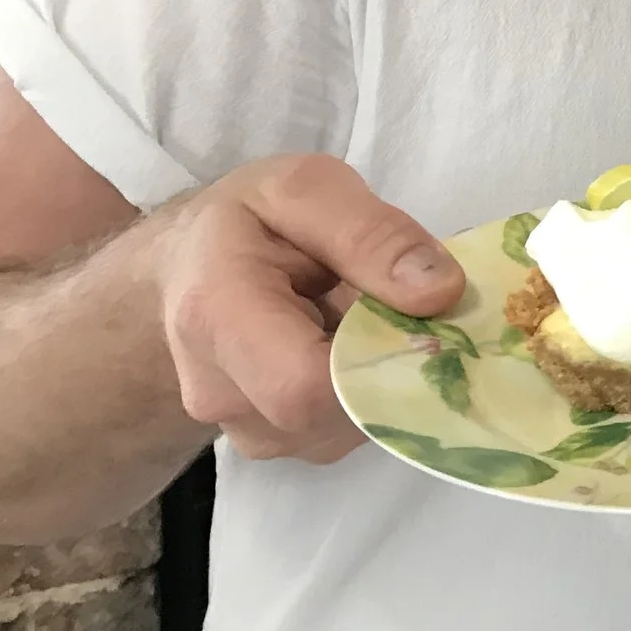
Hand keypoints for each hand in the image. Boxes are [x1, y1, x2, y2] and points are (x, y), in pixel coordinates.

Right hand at [155, 155, 461, 463]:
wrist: (188, 263)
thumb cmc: (250, 218)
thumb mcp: (308, 189)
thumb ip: (373, 235)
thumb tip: (442, 292)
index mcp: (216, 317)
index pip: (304, 388)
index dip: (380, 361)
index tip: (420, 311)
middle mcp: (218, 392)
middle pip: (331, 416)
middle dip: (386, 364)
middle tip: (396, 305)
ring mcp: (240, 427)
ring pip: (342, 429)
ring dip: (375, 378)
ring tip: (358, 319)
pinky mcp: (267, 441)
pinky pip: (335, 433)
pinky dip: (361, 393)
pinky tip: (346, 347)